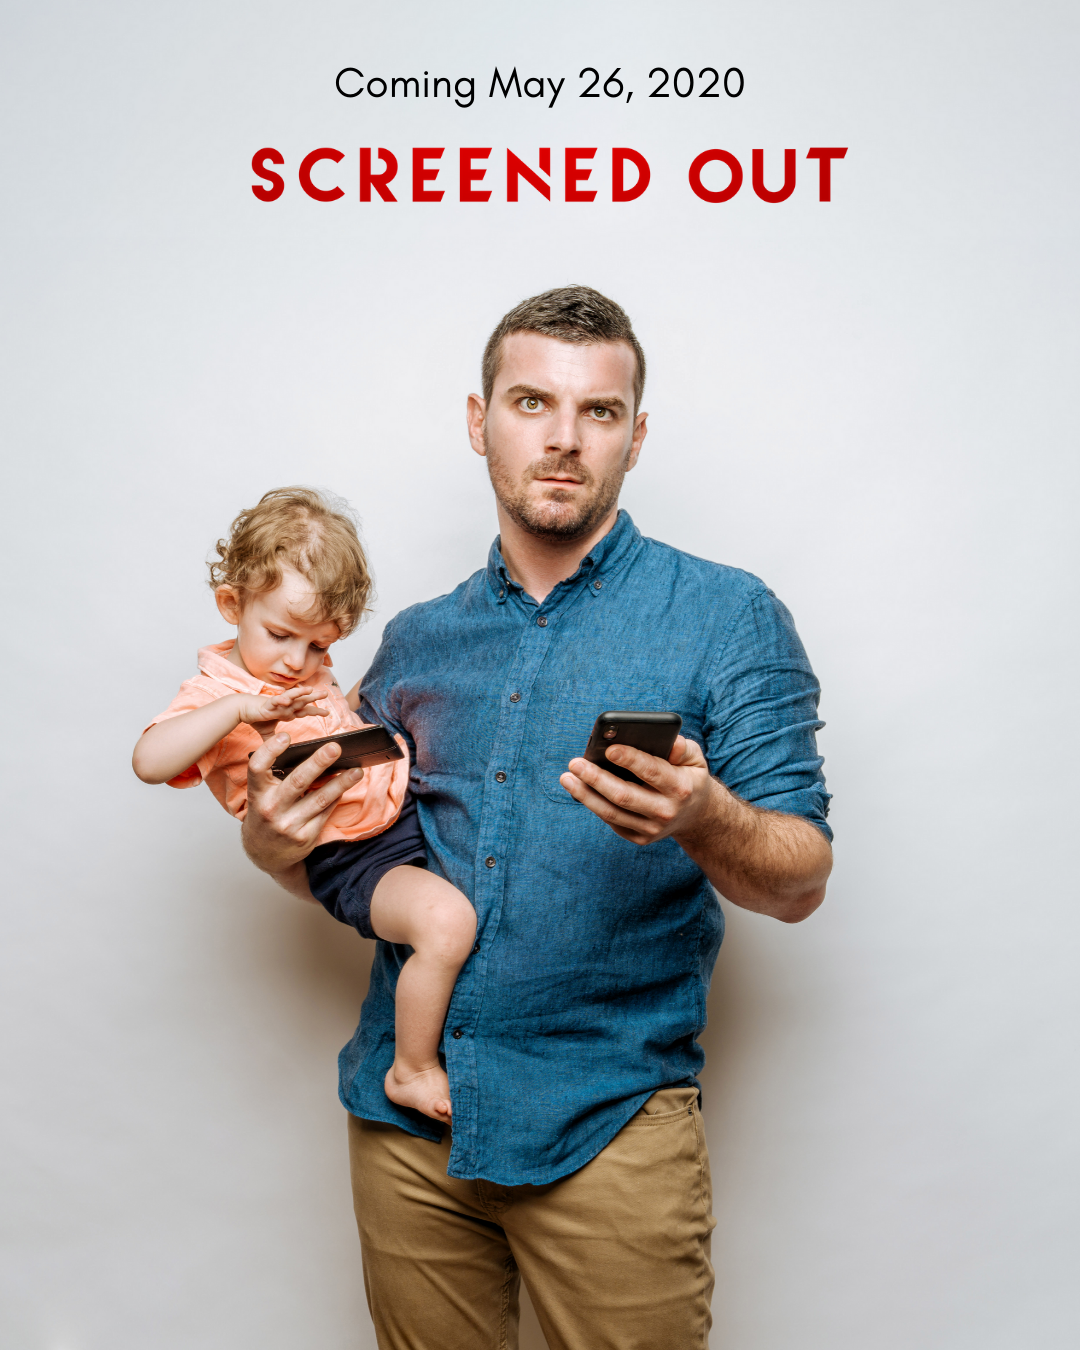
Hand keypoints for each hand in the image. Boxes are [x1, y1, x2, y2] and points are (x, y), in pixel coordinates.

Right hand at [237, 686, 328, 738]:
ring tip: (311, 690)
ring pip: (292, 698)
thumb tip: (276, 752)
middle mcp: (285, 707)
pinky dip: (282, 699)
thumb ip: (273, 741)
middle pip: (302, 701)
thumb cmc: (256, 717)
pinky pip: (276, 701)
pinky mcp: (267, 704)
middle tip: (326, 693)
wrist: (242, 710)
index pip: (304, 711)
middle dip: (314, 697)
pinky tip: (287, 699)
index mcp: (287, 712)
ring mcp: (277, 705)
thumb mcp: (268, 732)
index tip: (327, 713)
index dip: (315, 711)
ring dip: (301, 693)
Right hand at [241, 733, 363, 878]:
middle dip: (318, 763)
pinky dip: (337, 797)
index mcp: (257, 793)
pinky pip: (325, 812)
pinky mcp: (304, 837)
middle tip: (335, 747)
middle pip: (297, 781)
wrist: (264, 853)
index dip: (270, 750)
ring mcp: (288, 825)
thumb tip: (311, 753)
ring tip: (357, 771)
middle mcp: (270, 809)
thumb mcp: (263, 795)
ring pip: (320, 799)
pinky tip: (346, 786)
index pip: (258, 768)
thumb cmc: (266, 814)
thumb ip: (277, 776)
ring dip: (341, 783)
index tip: (286, 736)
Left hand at [559, 735, 722, 846]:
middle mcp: (665, 811)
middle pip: (624, 795)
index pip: (651, 771)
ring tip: (567, 778)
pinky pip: (612, 821)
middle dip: (596, 778)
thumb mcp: (695, 759)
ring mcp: (652, 829)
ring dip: (585, 795)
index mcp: (680, 787)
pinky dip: (594, 805)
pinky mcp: (640, 838)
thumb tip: (671, 741)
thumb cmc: (688, 777)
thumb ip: (683, 748)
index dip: (630, 759)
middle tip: (575, 763)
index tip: (608, 748)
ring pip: (612, 812)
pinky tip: (580, 790)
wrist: (697, 816)